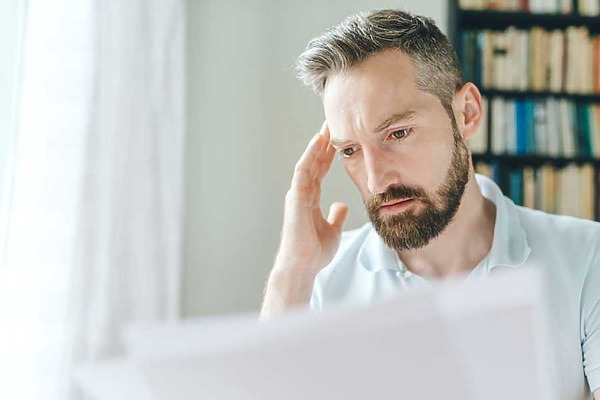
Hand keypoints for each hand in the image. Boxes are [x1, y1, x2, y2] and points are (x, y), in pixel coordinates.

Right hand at [261, 122, 348, 315]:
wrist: (303, 267)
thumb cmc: (314, 252)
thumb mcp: (332, 230)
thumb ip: (336, 216)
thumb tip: (342, 206)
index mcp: (310, 199)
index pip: (320, 170)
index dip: (328, 153)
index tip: (338, 137)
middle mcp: (302, 193)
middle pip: (313, 162)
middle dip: (323, 143)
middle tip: (333, 123)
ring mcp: (297, 195)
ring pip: (307, 163)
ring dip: (316, 145)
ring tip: (326, 127)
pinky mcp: (296, 199)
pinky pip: (303, 172)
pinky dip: (310, 156)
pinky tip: (318, 143)